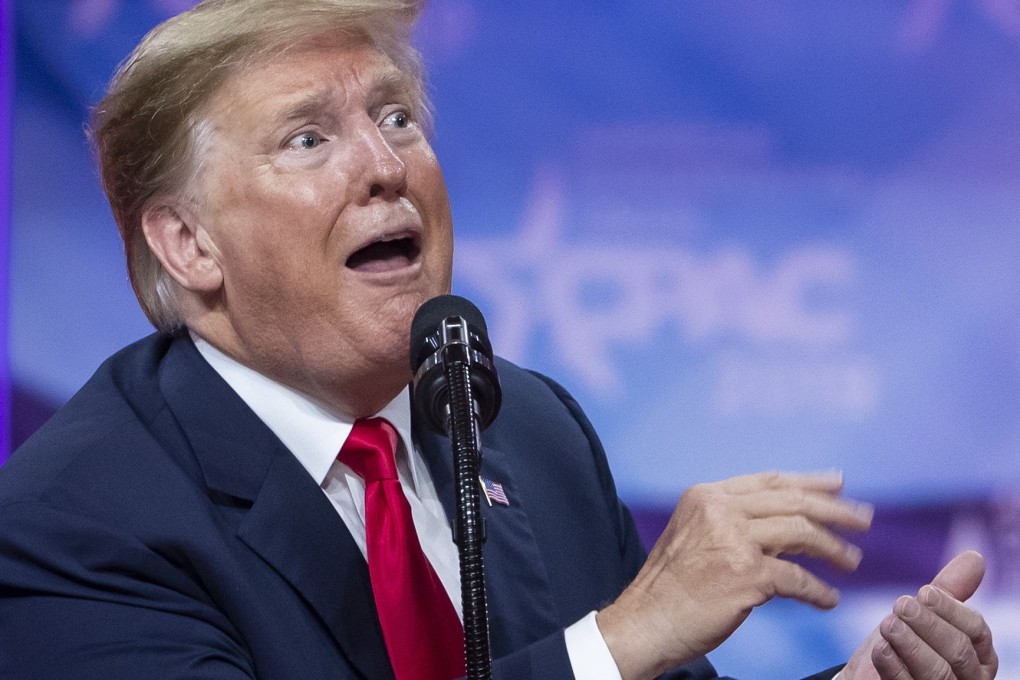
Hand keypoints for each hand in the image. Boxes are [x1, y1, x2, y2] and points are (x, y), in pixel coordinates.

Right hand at [597, 471, 872, 679]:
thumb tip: (789, 527)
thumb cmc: (670, 588)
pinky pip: (798, 579)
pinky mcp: (745, 574)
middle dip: (834, 509)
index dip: (808, 481)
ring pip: (801, 531)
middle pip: (792, 500)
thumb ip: (732, 522)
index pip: (768, 481)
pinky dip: (818, 591)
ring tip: (853, 560)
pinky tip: (828, 600)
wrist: (645, 622)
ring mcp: (733, 540)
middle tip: (863, 519)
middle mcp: (719, 509)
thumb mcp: (694, 536)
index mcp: (706, 496)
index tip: (838, 483)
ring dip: (833, 548)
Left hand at [842, 550, 997, 679]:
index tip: (924, 592)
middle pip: (959, 652)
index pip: (976, 630)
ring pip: (938, 673)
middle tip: (902, 605)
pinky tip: (880, 649)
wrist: (869, 674)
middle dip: (929, 625)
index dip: (951, 609)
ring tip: (889, 624)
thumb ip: (948, 590)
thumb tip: (975, 557)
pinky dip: (894, 667)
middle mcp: (967, 678)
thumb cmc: (903, 641)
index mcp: (978, 654)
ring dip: (911, 644)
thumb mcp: (923, 614)